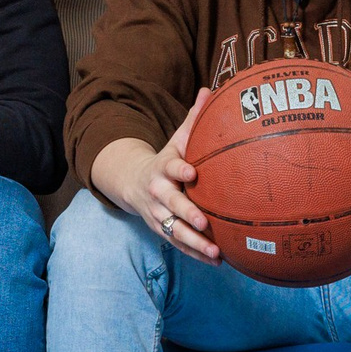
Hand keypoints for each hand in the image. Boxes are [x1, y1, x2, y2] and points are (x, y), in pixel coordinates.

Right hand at [90, 91, 219, 263]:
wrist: (134, 183)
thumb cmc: (166, 160)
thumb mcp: (176, 140)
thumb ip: (193, 120)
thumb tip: (209, 90)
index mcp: (162, 168)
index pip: (170, 168)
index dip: (180, 170)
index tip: (192, 172)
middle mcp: (158, 193)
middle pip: (171, 204)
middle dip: (186, 213)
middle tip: (204, 221)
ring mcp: (158, 215)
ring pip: (175, 231)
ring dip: (194, 243)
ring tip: (215, 252)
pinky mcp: (162, 230)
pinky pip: (179, 244)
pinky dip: (196, 254)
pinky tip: (217, 261)